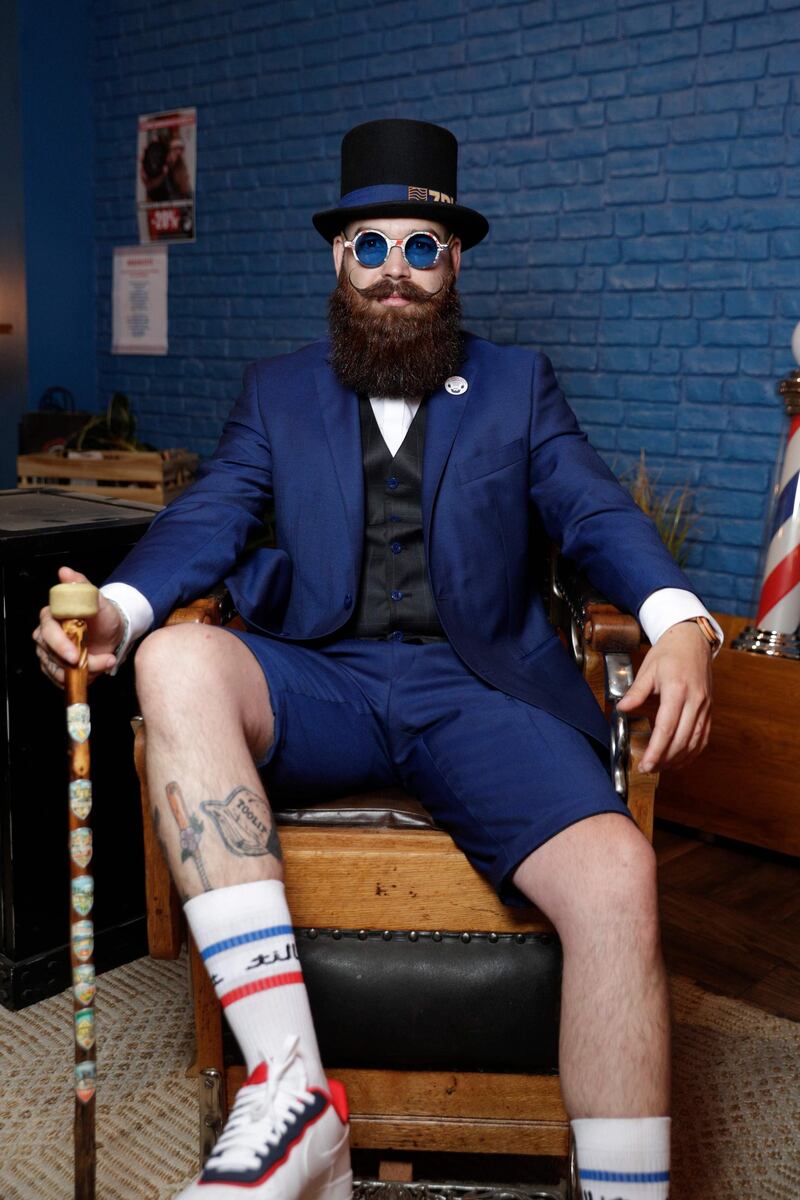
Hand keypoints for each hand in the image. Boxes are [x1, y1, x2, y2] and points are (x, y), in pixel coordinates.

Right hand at [33, 566, 123, 688]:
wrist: (112, 633)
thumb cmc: (102, 616)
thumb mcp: (96, 599)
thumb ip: (81, 586)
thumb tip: (65, 571)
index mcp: (51, 617)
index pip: (48, 633)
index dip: (60, 645)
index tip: (76, 655)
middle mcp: (45, 635)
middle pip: (51, 655)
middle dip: (77, 662)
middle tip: (103, 661)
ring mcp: (49, 653)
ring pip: (58, 670)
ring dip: (85, 671)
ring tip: (106, 661)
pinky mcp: (56, 668)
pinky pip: (61, 680)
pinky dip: (80, 679)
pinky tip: (96, 670)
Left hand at [616, 620, 712, 773]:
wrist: (693, 640)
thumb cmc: (669, 652)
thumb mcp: (648, 669)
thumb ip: (636, 691)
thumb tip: (621, 708)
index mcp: (677, 689)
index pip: (667, 728)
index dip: (656, 750)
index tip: (646, 764)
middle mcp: (695, 700)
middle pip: (682, 739)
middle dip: (665, 759)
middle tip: (648, 769)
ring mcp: (705, 706)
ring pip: (695, 741)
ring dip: (679, 758)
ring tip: (661, 767)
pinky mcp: (709, 709)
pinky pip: (703, 737)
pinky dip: (693, 752)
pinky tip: (680, 759)